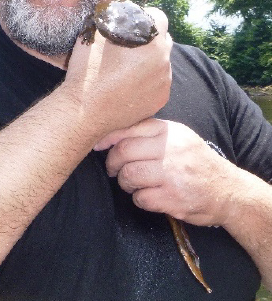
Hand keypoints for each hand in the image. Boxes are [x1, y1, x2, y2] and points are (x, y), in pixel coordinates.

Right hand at [63, 8, 172, 137]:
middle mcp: (164, 61)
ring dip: (149, 60)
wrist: (85, 111)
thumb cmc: (88, 71)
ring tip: (125, 67)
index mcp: (152, 42)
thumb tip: (118, 9)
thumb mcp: (94, 34)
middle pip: (162, 40)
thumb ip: (112, 17)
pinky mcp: (160, 100)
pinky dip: (147, 80)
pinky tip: (128, 83)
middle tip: (126, 45)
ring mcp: (164, 83)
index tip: (129, 22)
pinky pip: (158, 82)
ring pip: (161, 62)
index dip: (144, 15)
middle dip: (148, 39)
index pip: (159, 17)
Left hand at [94, 118, 237, 226]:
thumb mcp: (179, 137)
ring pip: (129, 175)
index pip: (130, 128)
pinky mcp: (173, 198)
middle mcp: (171, 149)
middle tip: (113, 169)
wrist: (228, 190)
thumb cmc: (195, 161)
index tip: (97, 145)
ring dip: (124, 182)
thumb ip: (149, 132)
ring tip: (131, 183)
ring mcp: (172, 174)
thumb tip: (110, 134)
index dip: (108, 137)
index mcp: (170, 131)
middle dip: (112, 162)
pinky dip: (139, 198)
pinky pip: (141, 198)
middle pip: (124, 151)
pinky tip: (147, 196)